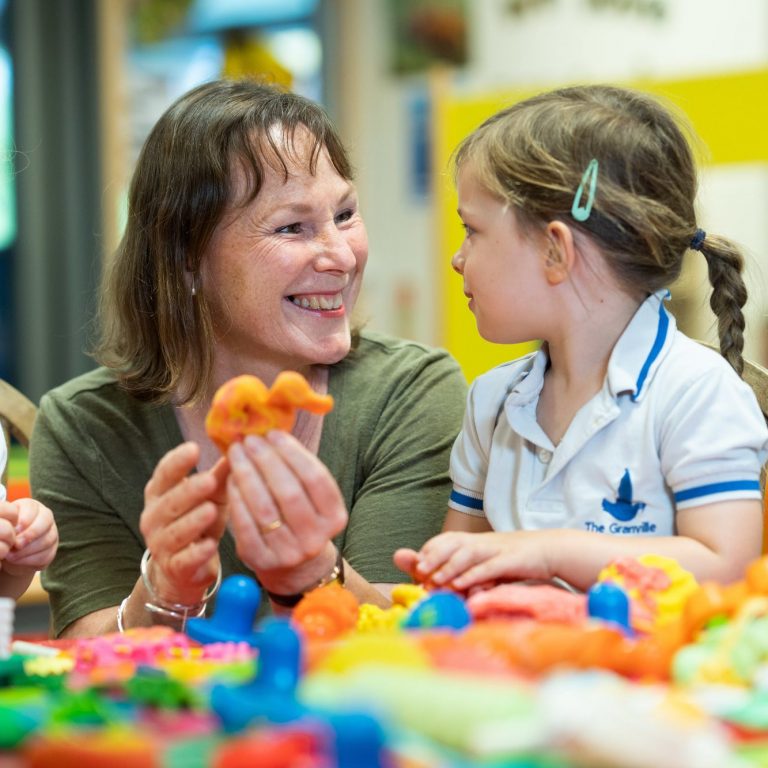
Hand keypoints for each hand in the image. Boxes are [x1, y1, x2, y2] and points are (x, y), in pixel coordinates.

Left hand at [1, 498, 57, 576]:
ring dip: (28, 550)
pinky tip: (18, 560)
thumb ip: (7, 523)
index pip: (34, 509)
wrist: (8, 552)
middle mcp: (45, 518)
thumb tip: (12, 529)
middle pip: (46, 522)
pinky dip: (31, 559)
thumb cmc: (4, 534)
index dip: (25, 519)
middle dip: (30, 534)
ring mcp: (51, 534)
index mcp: (32, 507)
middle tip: (16, 544)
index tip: (14, 530)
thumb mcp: (4, 525)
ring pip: (47, 540)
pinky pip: (47, 554)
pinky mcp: (52, 550)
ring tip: (12, 556)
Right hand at [139, 442, 228, 604]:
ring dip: (193, 521)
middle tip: (209, 480)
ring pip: (175, 532)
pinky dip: (196, 553)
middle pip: (170, 502)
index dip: (177, 462)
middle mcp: (154, 518)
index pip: (164, 474)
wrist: (184, 570)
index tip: (194, 448)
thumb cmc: (199, 523)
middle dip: (189, 491)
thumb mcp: (211, 497)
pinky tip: (210, 546)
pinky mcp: (174, 568)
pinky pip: (184, 560)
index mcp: (160, 494)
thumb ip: (220, 476)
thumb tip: (238, 449)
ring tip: (210, 510)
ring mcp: (161, 545)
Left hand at [227, 430, 347, 593]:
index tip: (273, 433)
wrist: (298, 569)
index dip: (293, 453)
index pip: (315, 478)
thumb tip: (272, 435)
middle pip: (289, 491)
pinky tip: (230, 478)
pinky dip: (236, 498)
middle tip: (249, 440)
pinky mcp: (262, 561)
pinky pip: (245, 524)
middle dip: (266, 460)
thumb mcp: (314, 500)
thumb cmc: (304, 521)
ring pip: (264, 507)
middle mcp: (316, 537)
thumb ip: (300, 472)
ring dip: (247, 474)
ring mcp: (289, 552)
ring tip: (236, 453)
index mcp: (335, 517)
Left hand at [396, 530, 553, 591]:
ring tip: (434, 579)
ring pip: (468, 553)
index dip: (431, 549)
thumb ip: (469, 568)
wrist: (550, 550)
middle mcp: (483, 541)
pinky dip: (473, 575)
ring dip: (449, 566)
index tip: (417, 563)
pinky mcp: (511, 560)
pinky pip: (489, 566)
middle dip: (434, 556)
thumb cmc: (516, 559)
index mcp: (477, 540)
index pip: (448, 538)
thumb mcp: (490, 559)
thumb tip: (446, 582)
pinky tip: (460, 584)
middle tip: (419, 571)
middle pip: (453, 542)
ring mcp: (497, 549)